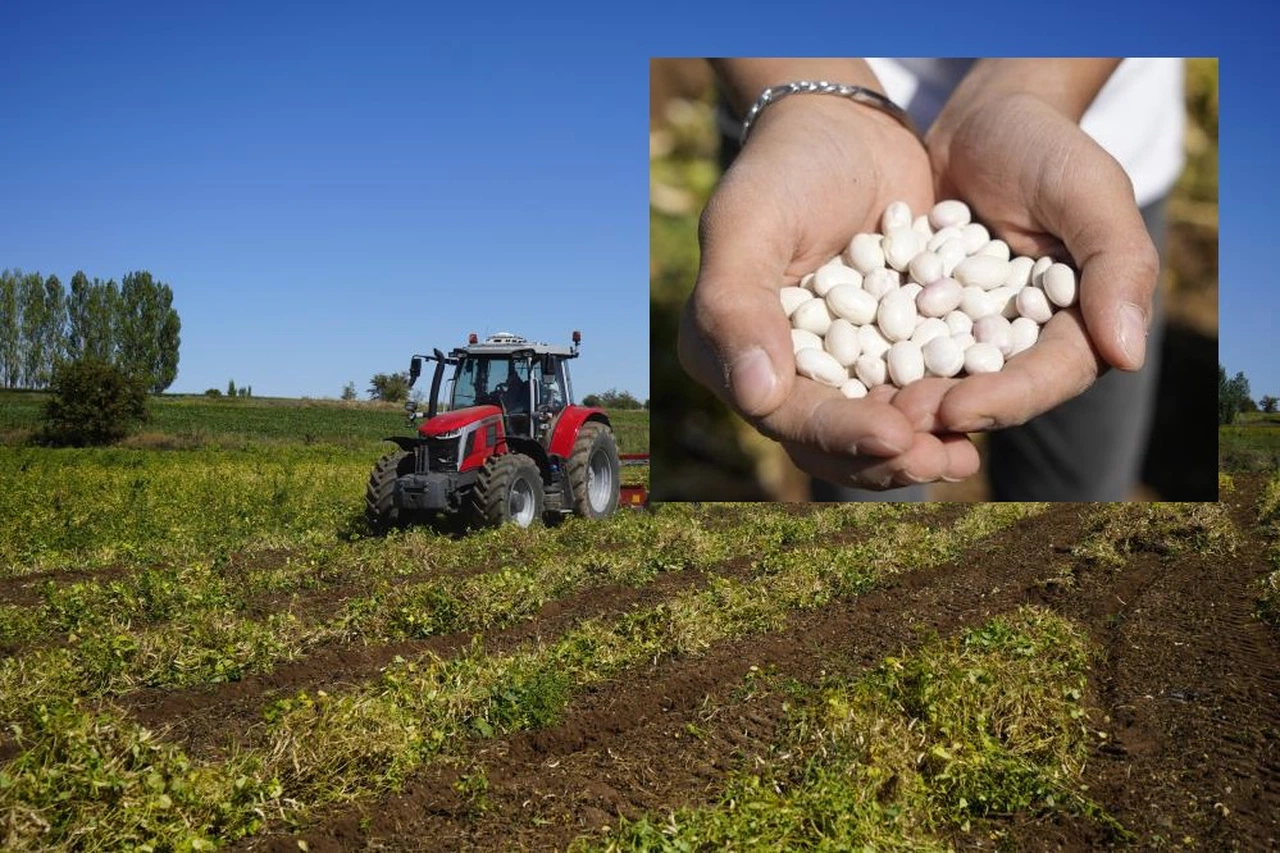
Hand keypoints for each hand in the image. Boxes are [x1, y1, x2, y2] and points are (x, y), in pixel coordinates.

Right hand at [678, 95, 980, 488]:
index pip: (785, 414)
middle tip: (946, 460)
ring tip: (966, 456)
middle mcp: (776, 371)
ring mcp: (832, 365)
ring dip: (919, 447)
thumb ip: (736, 305)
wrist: (844, 130)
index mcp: (727, 352)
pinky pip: (910, 394)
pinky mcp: (881, 351)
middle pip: (829, 439)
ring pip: (872, 429)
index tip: (898, 438)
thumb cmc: (784, 167)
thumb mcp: (748, 223)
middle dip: (887, 456)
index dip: (840, 433)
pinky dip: (943, 410)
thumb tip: (756, 398)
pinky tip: (983, 418)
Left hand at [894, 91, 1159, 433]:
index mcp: (1077, 325)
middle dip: (944, 410)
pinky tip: (835, 374)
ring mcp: (965, 332)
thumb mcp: (1088, 191)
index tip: (960, 409)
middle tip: (898, 420)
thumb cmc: (1047, 148)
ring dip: (903, 399)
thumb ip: (1118, 265)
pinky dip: (870, 362)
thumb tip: (1127, 356)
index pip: (1049, 375)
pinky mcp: (918, 317)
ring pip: (938, 379)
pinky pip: (895, 346)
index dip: (1007, 398)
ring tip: (862, 408)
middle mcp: (1021, 340)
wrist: (980, 121)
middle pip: (989, 390)